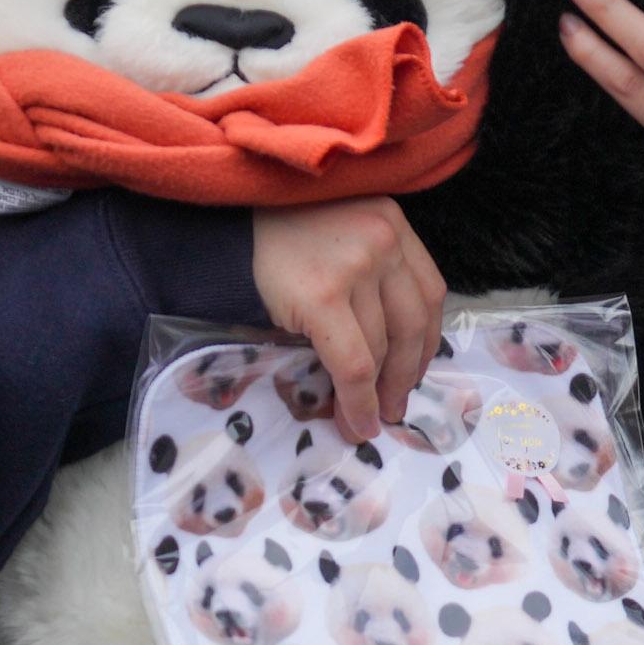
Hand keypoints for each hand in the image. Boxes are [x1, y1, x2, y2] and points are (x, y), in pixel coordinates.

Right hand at [253, 198, 443, 438]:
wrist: (215, 227)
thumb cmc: (274, 239)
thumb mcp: (339, 241)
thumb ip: (371, 279)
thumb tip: (390, 359)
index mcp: (393, 224)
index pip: (428, 295)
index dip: (425, 343)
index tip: (413, 374)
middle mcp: (383, 240)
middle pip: (412, 323)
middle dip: (407, 375)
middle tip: (395, 409)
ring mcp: (355, 266)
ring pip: (382, 346)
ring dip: (380, 393)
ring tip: (370, 420)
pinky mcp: (322, 295)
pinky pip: (352, 360)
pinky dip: (358, 398)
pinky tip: (357, 420)